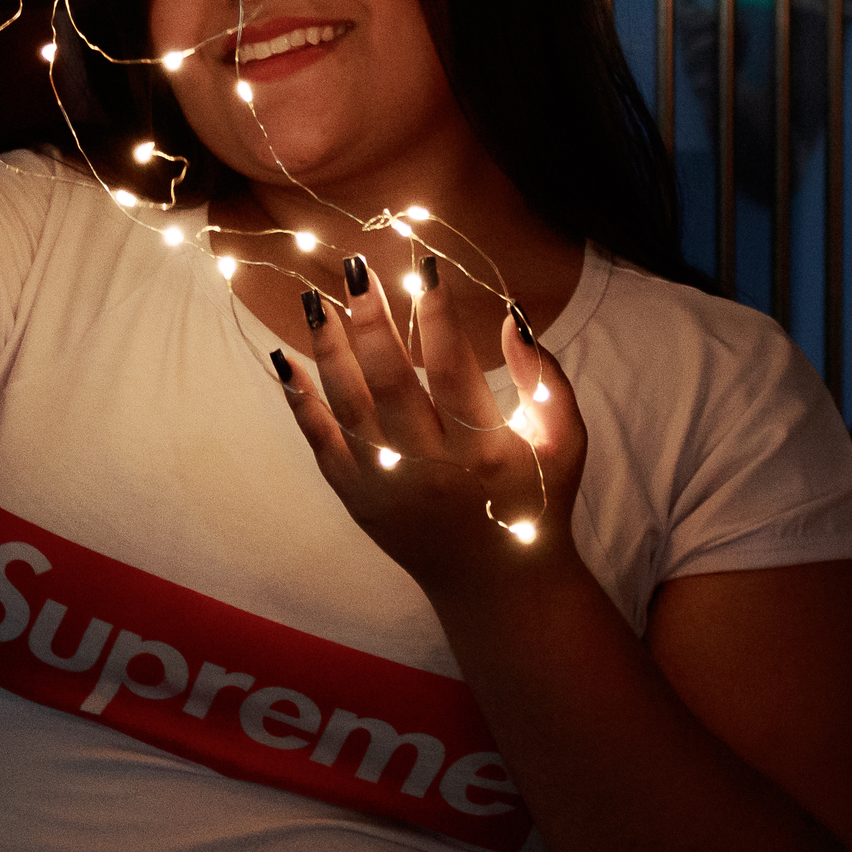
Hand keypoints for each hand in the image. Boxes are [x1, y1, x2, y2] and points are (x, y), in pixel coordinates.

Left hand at [280, 265, 586, 596]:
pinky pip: (320, 442)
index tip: (424, 265)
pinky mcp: (357, 499)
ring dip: (328, 349)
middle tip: (355, 269)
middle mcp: (429, 470)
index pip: (453, 367)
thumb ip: (547, 378)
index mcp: (484, 452)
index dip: (438, 313)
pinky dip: (301, 400)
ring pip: (347, 406)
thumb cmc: (538, 501)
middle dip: (371, 319)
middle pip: (390, 381)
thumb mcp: (564, 442)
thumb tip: (512, 317)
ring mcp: (385, 487)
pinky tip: (286, 357)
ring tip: (312, 299)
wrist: (498, 585)